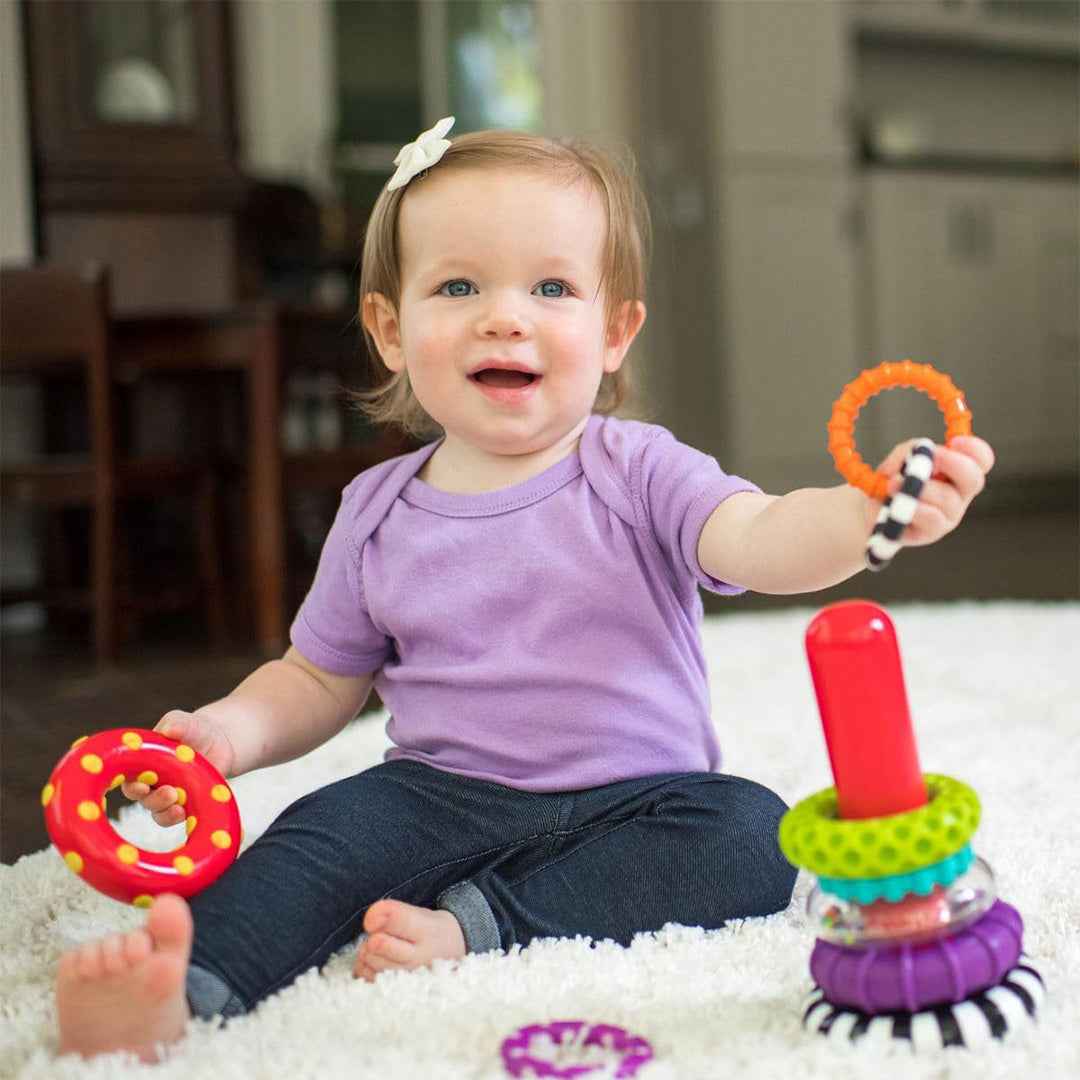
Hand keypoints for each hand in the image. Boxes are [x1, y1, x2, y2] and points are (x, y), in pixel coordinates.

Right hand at [120, 711, 236, 827]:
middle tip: (169, 792)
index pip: (128, 778)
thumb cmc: (194, 730)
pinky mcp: (187, 805)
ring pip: (159, 812)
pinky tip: (189, 814)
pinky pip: (180, 818)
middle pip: (143, 798)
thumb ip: (177, 724)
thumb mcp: (186, 723)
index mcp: (143, 764)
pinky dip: (182, 818)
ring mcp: (169, 796)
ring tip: (179, 806)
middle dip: (153, 799)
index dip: (131, 784)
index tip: (141, 785)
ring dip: (166, 812)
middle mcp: (151, 783)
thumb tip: (169, 729)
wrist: (221, 741)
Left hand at [875, 435, 994, 547]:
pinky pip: (932, 519)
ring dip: (922, 487)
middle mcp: (959, 494)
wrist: (872, 511)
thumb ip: (909, 451)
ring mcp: (948, 516)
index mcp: (957, 472)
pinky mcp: (931, 533)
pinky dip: (915, 508)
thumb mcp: (899, 459)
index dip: (974, 449)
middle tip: (931, 457)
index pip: (981, 460)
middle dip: (954, 464)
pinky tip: (898, 504)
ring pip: (948, 499)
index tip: (954, 441)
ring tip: (893, 483)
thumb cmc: (893, 481)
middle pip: (973, 480)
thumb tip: (917, 455)